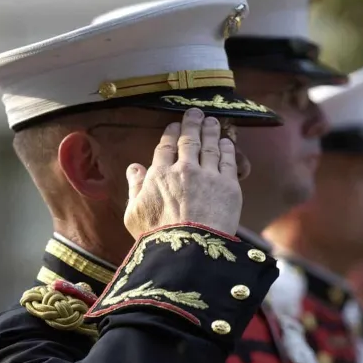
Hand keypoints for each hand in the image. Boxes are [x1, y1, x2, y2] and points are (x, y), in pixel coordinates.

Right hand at [124, 108, 241, 236]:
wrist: (189, 249)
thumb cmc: (157, 236)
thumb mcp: (134, 214)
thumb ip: (134, 187)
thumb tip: (134, 167)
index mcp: (159, 174)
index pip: (165, 147)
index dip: (170, 134)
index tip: (174, 125)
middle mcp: (183, 169)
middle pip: (189, 140)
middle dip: (192, 124)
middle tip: (196, 113)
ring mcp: (208, 175)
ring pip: (210, 146)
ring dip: (211, 131)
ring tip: (213, 121)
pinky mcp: (228, 185)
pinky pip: (228, 160)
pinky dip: (227, 148)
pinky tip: (227, 141)